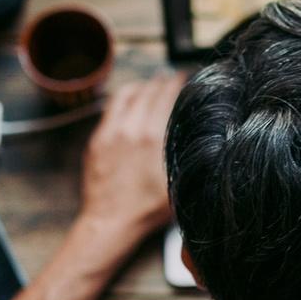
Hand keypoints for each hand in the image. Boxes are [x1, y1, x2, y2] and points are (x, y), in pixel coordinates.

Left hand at [78, 74, 183, 243]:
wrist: (111, 222)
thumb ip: (188, 156)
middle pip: (149, 90)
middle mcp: (132, 128)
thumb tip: (203, 139)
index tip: (186, 77)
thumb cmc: (146, 209)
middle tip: (172, 78)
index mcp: (154, 136)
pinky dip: (124, 99)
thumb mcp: (179, 182)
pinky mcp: (97, 139)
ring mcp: (111, 132)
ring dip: (142, 85)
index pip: (167, 94)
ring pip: (128, 94)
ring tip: (150, 84)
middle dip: (162, 81)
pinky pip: (111, 108)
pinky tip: (130, 101)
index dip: (179, 82)